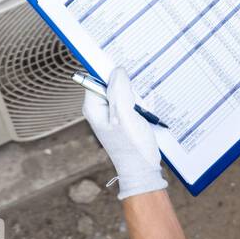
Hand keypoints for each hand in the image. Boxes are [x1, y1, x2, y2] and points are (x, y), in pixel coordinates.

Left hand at [82, 67, 166, 199]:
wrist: (143, 169)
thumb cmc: (132, 146)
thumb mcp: (124, 115)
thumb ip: (119, 91)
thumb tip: (117, 70)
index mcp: (93, 107)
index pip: (94, 77)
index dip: (109, 71)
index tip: (124, 69)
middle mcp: (99, 109)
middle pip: (109, 82)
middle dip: (124, 81)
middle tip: (136, 90)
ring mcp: (111, 114)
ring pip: (121, 91)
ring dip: (134, 92)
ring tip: (142, 102)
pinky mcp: (123, 118)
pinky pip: (129, 101)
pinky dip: (138, 101)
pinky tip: (145, 108)